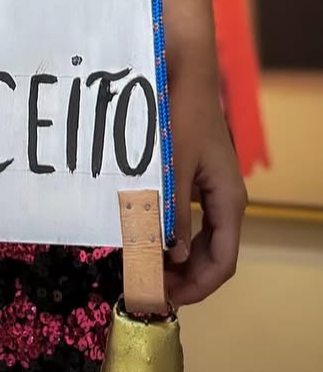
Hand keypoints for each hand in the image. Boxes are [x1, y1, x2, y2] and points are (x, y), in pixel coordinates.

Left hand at [165, 77, 246, 305]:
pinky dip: (171, 234)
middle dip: (184, 278)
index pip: (221, 263)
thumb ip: (172, 212)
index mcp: (228, 202)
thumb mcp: (172, 167)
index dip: (195, 288)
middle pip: (212, 256)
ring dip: (176, 259)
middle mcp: (225, 200)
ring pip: (200, 239)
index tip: (162, 299)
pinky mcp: (195, 178)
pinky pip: (189, 219)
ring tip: (143, 268)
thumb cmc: (180, 114)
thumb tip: (171, 257)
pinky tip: (145, 236)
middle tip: (148, 289)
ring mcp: (211, 189)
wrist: (183, 72)